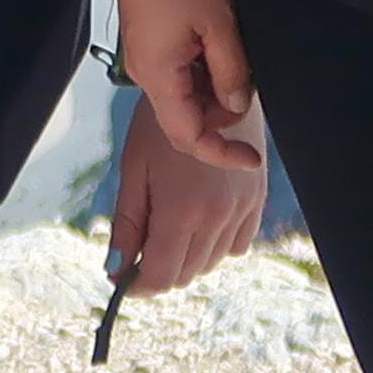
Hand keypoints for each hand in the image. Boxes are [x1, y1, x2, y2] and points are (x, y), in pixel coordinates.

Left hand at [108, 88, 267, 299]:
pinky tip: (199, 217)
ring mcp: (241, 212)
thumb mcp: (134, 170)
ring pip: (210, 263)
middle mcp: (216, 218)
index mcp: (181, 211)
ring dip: (186, 256)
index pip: (161, 276)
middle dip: (159, 268)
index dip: (138, 284)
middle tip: (142, 244)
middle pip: (186, 274)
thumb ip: (128, 223)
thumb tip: (115, 268)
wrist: (209, 88)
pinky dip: (215, 244)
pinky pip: (235, 246)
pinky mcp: (257, 203)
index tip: (124, 278)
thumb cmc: (161, 126)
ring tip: (169, 221)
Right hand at [113, 0, 265, 169]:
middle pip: (187, 119)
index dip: (222, 155)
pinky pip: (180, 75)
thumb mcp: (221, 25)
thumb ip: (232, 74)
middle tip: (252, 86)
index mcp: (160, 76)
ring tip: (238, 56)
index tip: (254, 158)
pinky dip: (204, 74)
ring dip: (216, 92)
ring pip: (186, 97)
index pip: (188, 137)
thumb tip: (236, 108)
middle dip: (223, 117)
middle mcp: (146, 75)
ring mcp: (146, 59)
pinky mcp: (149, 44)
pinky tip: (221, 46)